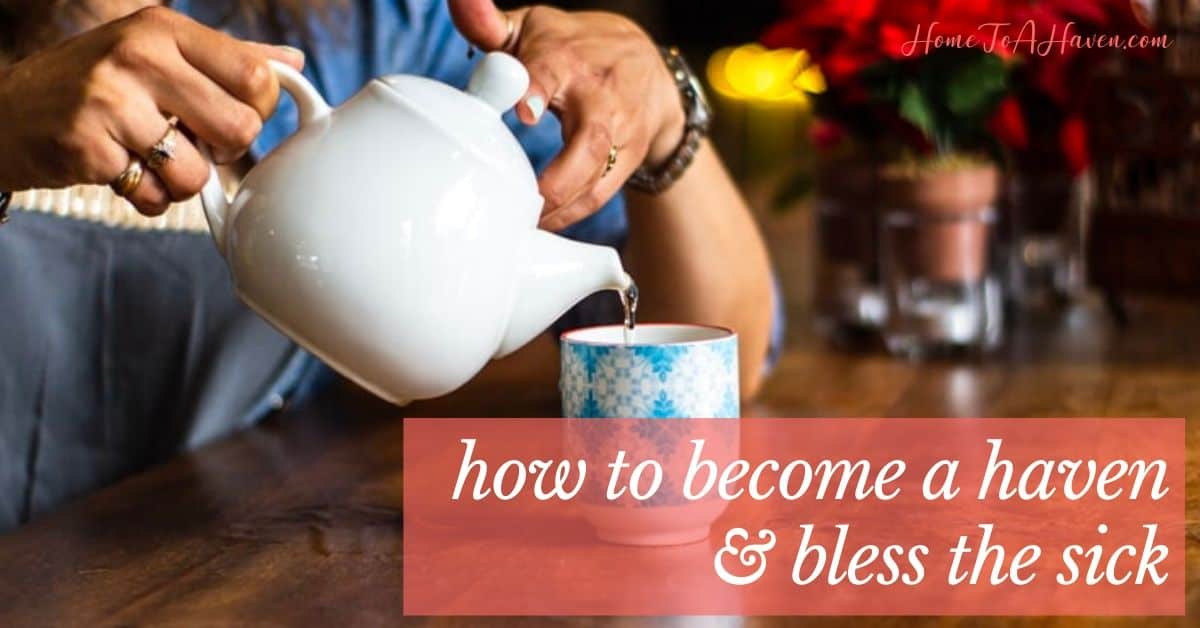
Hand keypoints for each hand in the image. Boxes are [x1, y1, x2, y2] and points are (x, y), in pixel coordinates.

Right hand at [0, 7, 302, 215]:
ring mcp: (109, 102)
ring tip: (150, 158)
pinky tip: (122, 171)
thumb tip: (292, 63)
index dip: (257, 110)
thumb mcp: (157, 52)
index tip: (232, 115)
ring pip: (198, 173)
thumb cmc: (96, 84)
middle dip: (223, 151)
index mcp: (164, 28)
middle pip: (240, 129)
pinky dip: (147, 197)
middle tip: (192, 142)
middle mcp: (138, 57)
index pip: (258, 78)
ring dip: (181, 181)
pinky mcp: (87, 148)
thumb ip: (227, 59)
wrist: (6, 114)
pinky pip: (155, 197)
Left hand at [450, 0, 685, 230]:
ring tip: (523, 227)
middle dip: (557, 179)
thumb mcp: (533, 29)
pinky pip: (601, 195)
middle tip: (522, 205)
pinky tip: (542, 228)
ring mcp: (621, 133)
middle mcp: (600, 97)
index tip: (524, 111)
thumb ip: (489, 24)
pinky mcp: (630, 160)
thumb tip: (460, 0)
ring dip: (560, 209)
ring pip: (597, 179)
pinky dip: (571, 216)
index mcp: (567, 59)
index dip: (537, 89)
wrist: (649, 70)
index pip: (553, 71)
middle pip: (588, 142)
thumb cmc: (574, 49)